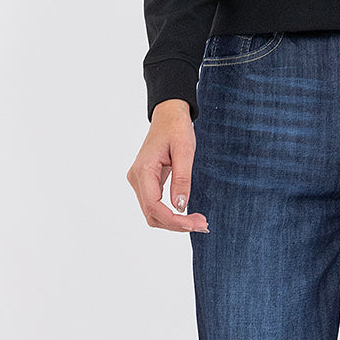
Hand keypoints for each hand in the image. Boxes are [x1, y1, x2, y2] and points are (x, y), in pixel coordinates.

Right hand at [126, 99, 208, 232]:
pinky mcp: (145, 181)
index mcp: (143, 171)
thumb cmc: (177, 128)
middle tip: (202, 224)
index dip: (173, 220)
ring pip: (153, 212)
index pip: (154, 206)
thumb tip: (180, 206)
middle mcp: (136, 178)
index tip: (194, 224)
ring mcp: (139, 180)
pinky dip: (170, 213)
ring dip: (174, 221)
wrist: (168, 114)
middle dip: (176, 224)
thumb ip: (182, 178)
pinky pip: (155, 204)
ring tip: (198, 221)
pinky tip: (187, 214)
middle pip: (152, 214)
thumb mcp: (185, 150)